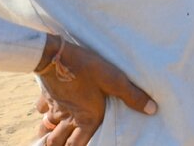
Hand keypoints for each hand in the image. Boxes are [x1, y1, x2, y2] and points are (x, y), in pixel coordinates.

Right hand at [34, 36, 155, 144]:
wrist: (56, 55)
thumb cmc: (88, 68)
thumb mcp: (115, 80)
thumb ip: (133, 96)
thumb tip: (152, 110)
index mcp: (86, 118)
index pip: (78, 145)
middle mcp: (68, 117)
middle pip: (56, 142)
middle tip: (63, 144)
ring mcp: (55, 107)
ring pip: (46, 128)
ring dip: (49, 134)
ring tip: (51, 137)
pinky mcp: (46, 95)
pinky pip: (41, 109)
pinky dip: (43, 112)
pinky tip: (46, 110)